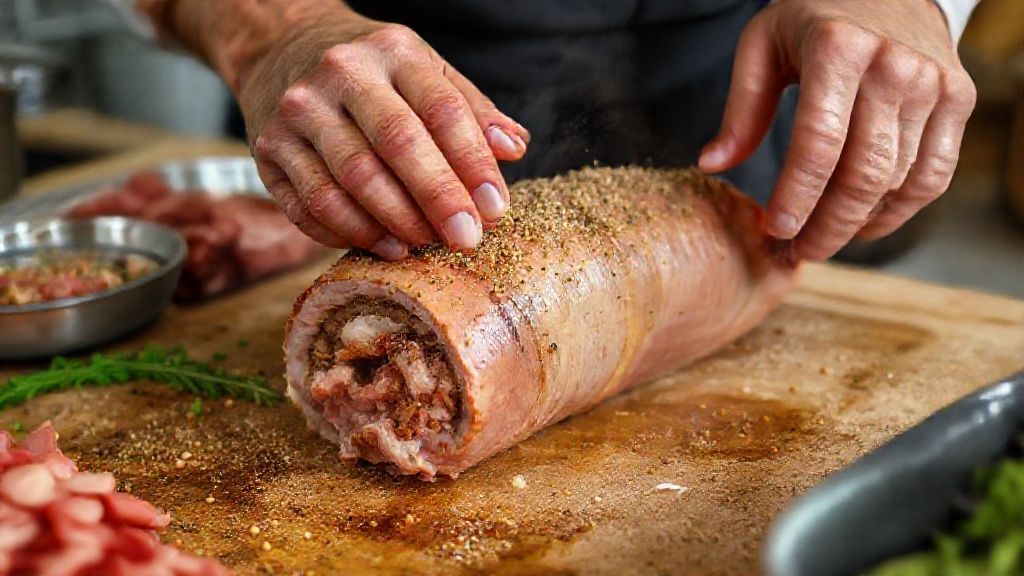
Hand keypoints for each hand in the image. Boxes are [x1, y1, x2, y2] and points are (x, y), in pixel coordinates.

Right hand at [237, 7, 528, 258]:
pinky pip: (309, 204)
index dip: (473, 164)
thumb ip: (471, 109)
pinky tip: (383, 245)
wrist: (280, 47)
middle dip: (437, 198)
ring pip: (350, 179)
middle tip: (465, 239)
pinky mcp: (268, 150)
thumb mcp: (424, 70)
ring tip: (424, 244)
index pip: (441, 109)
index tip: (496, 209)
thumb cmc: (371, 71)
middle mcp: (340, 76)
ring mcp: (297, 113)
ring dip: (394, 222)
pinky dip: (348, 232)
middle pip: (396, 144)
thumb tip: (514, 148)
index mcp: (391, 52)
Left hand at [700, 0, 976, 259]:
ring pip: (897, 182)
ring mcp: (934, 84)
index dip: (797, 197)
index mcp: (838, 50)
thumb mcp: (763, 46)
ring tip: (820, 241)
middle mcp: (894, 67)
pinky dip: (899, 212)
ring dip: (856, 225)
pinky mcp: (959, 99)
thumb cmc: (814, 18)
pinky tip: (863, 223)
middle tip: (796, 252)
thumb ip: (741, 108)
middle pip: (862, 174)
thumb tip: (712, 164)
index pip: (819, 144)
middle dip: (826, 226)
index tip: (776, 231)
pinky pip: (933, 176)